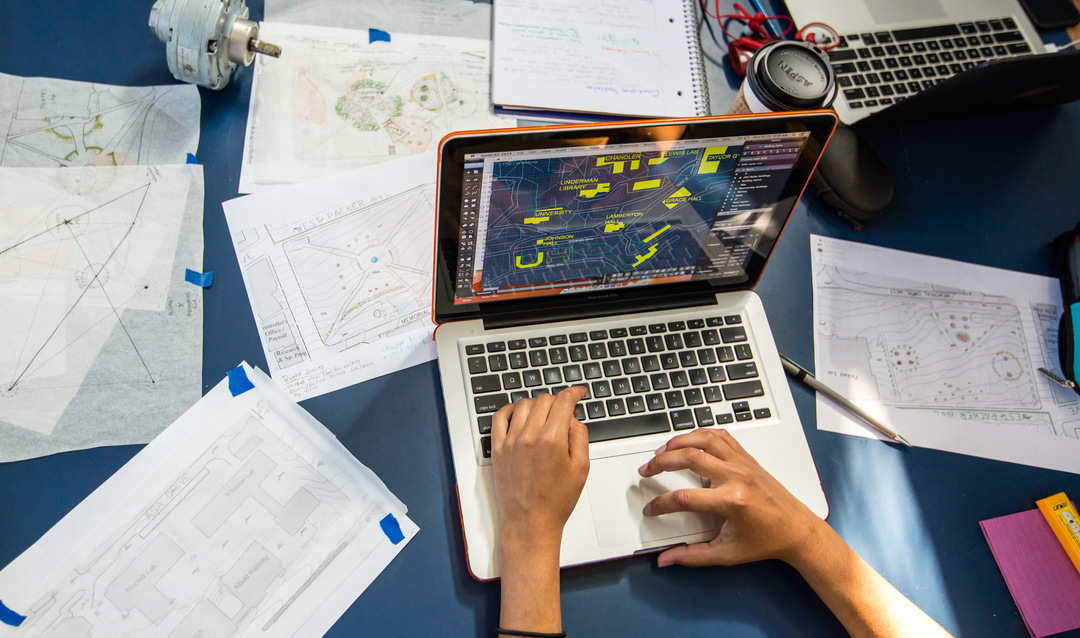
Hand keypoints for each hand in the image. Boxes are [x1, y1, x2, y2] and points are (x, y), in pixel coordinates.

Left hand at [491, 386, 589, 548]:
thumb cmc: (556, 501)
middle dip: (558, 401)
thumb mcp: (581, 468)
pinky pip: (499, 417)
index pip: (563, 401)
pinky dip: (510, 409)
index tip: (578, 393)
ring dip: (537, 404)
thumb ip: (580, 437)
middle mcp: (529, 436)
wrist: (530, 523)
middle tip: (565, 410)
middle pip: (544, 400)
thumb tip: (573, 419)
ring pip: (523, 405)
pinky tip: (518, 413)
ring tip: (545, 414)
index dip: (574, 393)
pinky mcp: (497, 449)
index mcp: (552, 440)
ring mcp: (510, 441)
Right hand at [638, 428, 825, 567]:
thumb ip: (692, 556)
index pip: (684, 497)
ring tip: (662, 451)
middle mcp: (737, 476)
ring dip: (678, 442)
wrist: (797, 530)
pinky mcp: (747, 458)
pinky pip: (721, 437)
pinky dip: (701, 434)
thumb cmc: (766, 541)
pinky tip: (688, 441)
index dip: (661, 504)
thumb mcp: (727, 553)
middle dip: (661, 462)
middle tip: (647, 469)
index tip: (651, 509)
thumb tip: (666, 559)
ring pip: (704, 439)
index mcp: (731, 501)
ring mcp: (743, 463)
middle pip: (689, 457)